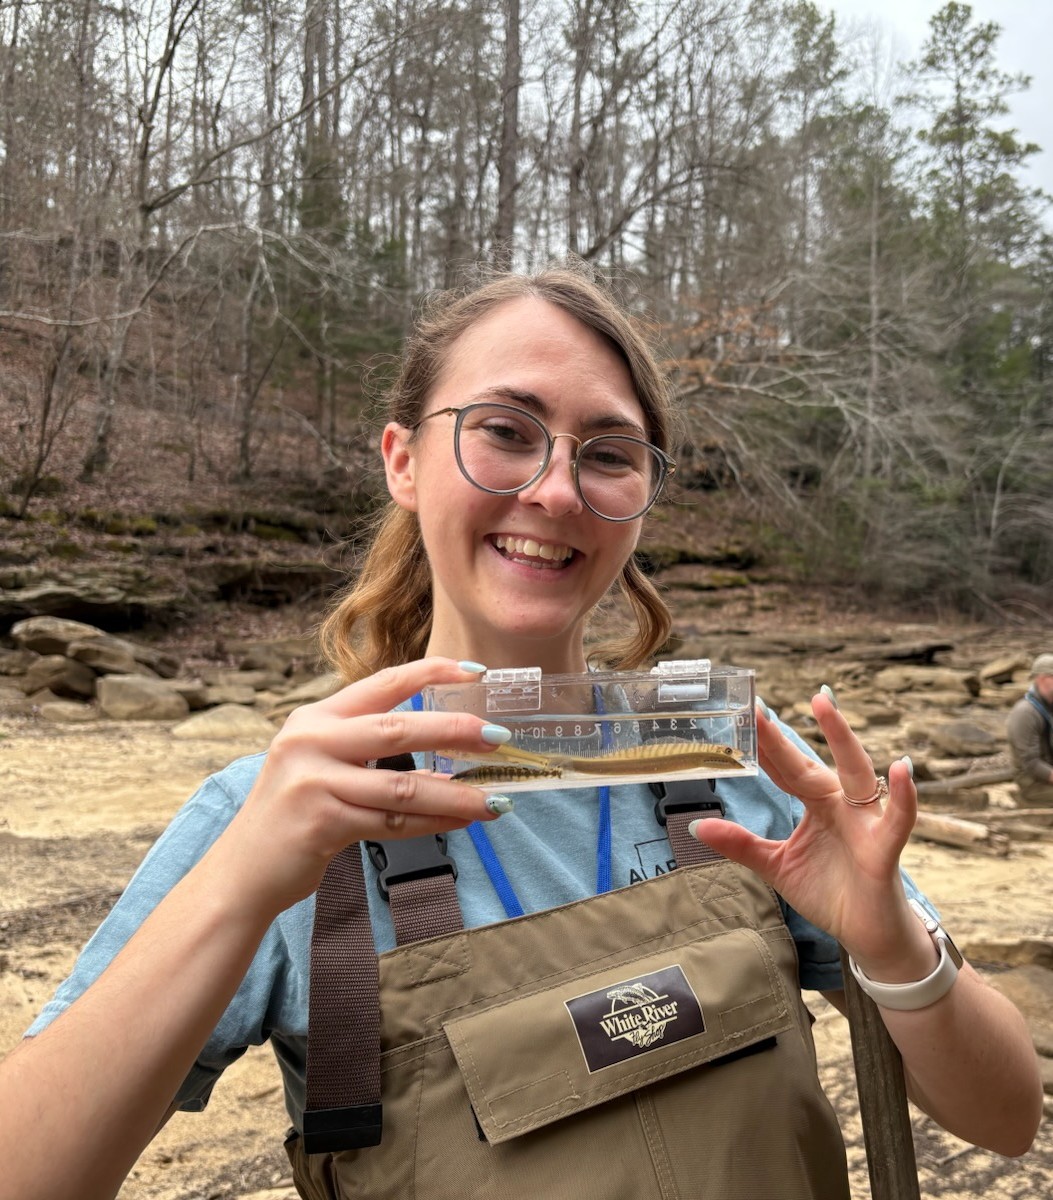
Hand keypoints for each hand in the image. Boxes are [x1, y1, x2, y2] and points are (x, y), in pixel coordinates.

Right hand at [206, 658, 506, 916]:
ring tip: (494, 799)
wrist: (242, 872)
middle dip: (454, 732)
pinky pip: (392, 823)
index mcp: (315, 717)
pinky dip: (433, 823)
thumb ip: (366, 749)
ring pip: (402, 785)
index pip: (382, 682)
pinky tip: (462, 822)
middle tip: (498, 737)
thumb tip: (444, 753)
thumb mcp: (319, 764)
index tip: (476, 671)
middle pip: (397, 728)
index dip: (432, 672)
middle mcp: (310, 740)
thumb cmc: (292, 815)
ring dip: (455, 793)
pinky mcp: (321, 822)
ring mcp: (313, 781)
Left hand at [690, 690, 926, 973]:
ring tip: (824, 704)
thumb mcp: (776, 865)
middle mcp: (840, 802)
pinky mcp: (884, 847)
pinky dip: (903, 795)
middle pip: (806, 764)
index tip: (742, 713)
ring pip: (855, 771)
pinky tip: (901, 768)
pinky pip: (897, 818)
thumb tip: (697, 827)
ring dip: (841, 737)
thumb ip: (741, 844)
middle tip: (757, 705)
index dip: (763, 744)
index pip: (783, 768)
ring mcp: (864, 820)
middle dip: (781, 737)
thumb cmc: (828, 891)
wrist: (867, 934)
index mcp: (815, 802)